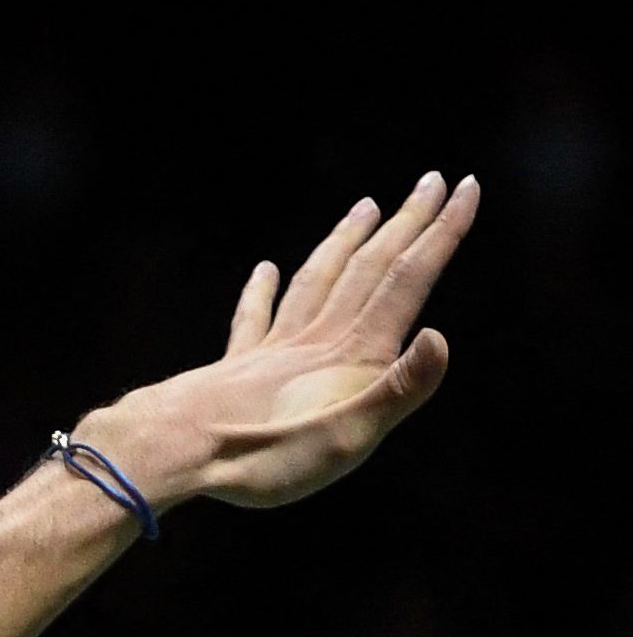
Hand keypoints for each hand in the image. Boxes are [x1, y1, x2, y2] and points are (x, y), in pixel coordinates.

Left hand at [81, 172, 476, 512]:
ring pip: (315, 280)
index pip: (406, 280)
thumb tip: (440, 336)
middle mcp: (314, 341)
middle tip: (432, 180)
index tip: (467, 188)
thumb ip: (398, 391)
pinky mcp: (232, 368)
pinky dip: (261, 290)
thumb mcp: (347, 438)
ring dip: (344, 241)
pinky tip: (264, 269)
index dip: (441, 233)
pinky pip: (252, 318)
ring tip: (365, 206)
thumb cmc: (261, 456)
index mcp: (352, 356)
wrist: (169, 452)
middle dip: (405, 222)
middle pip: (367, 267)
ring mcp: (270, 350)